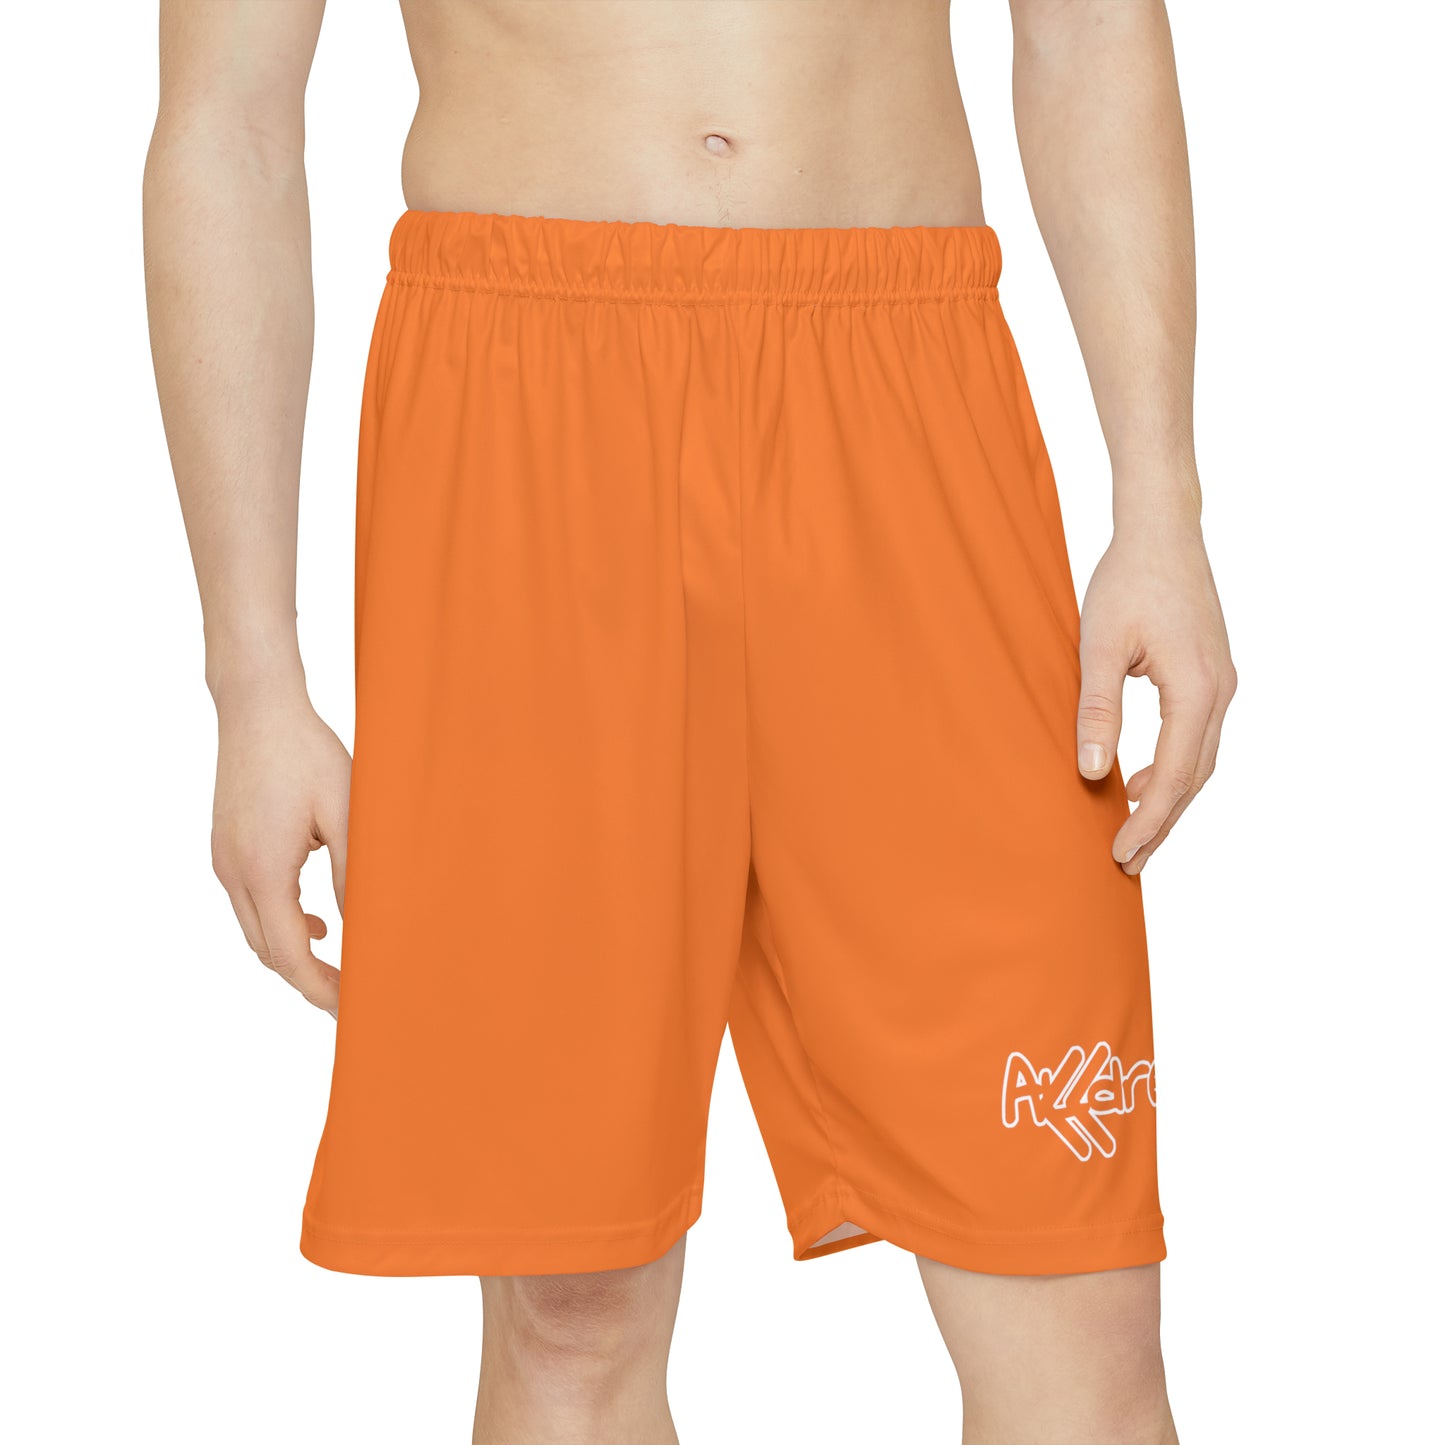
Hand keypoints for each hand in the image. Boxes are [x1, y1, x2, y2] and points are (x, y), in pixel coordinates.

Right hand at [209, 692, 351, 1014]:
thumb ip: (355, 873)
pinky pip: (253, 903)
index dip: (320, 988)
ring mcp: (224, 860)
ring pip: (257, 930)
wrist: (258, 707)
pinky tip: (319, 920)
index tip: (351, 1008)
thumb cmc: (307, 753)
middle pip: (268, 953)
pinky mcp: (226, 847)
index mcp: (263, 871)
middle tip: (354, 996)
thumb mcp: (348, 813)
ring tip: (342, 965)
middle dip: (309, 980)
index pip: (290, 955)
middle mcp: (234, 873)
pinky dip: (283, 922)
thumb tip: (366, 926)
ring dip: (296, 952)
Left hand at [1076, 511, 1235, 874]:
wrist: (1162, 530)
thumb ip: (1097, 710)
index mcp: (1197, 690)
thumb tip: (1093, 772)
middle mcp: (1221, 691)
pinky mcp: (1212, 674)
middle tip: (1128, 862)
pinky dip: (1174, 768)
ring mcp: (1222, 683)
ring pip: (1200, 761)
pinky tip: (1140, 780)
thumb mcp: (1098, 646)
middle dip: (1163, 824)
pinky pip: (1197, 737)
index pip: (1174, 778)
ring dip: (1169, 798)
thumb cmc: (1127, 580)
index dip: (1149, 823)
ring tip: (1134, 831)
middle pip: (1195, 779)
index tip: (1121, 855)